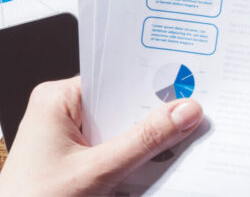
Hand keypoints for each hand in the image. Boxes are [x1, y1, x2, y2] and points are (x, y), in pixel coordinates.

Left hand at [0, 76, 204, 196]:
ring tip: (177, 143)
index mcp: (57, 98)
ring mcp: (68, 135)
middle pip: (122, 103)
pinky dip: (134, 157)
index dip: (153, 81)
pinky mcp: (76, 157)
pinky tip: (155, 164)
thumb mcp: (96, 171)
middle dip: (154, 114)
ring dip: (146, 139)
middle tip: (192, 117)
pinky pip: (115, 147)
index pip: (117, 77)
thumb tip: (184, 111)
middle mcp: (61, 110)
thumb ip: (143, 141)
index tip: (190, 85)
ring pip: (121, 128)